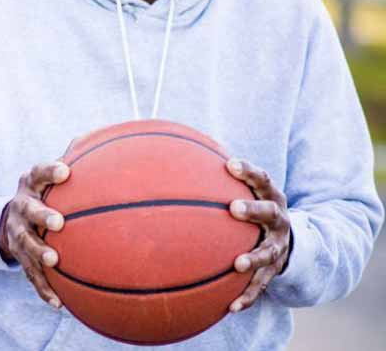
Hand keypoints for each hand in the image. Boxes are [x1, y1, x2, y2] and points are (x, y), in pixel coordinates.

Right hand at [0, 161, 70, 307]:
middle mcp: (19, 208)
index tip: (66, 170)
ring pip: (25, 245)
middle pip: (28, 210)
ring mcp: (17, 234)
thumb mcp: (49, 176)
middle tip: (58, 222)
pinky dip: (43, 289)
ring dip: (39, 253)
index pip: (37, 174)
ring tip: (55, 261)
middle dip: (41, 216)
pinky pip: (31, 275)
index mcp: (29, 185)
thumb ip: (72, 158)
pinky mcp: (19, 258)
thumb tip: (94, 137)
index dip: (50, 171)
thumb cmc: (44, 194)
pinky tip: (58, 303)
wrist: (9, 220)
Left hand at [225, 157, 291, 311]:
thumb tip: (173, 155)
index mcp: (270, 196)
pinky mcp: (274, 271)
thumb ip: (218, 177)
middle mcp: (278, 220)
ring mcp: (278, 247)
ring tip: (237, 264)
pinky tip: (230, 307)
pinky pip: (260, 286)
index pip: (262, 179)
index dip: (248, 171)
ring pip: (268, 253)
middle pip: (269, 213)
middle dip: (253, 210)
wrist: (289, 241)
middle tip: (233, 208)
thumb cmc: (252, 207)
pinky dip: (246, 296)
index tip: (229, 163)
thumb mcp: (245, 190)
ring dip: (253, 258)